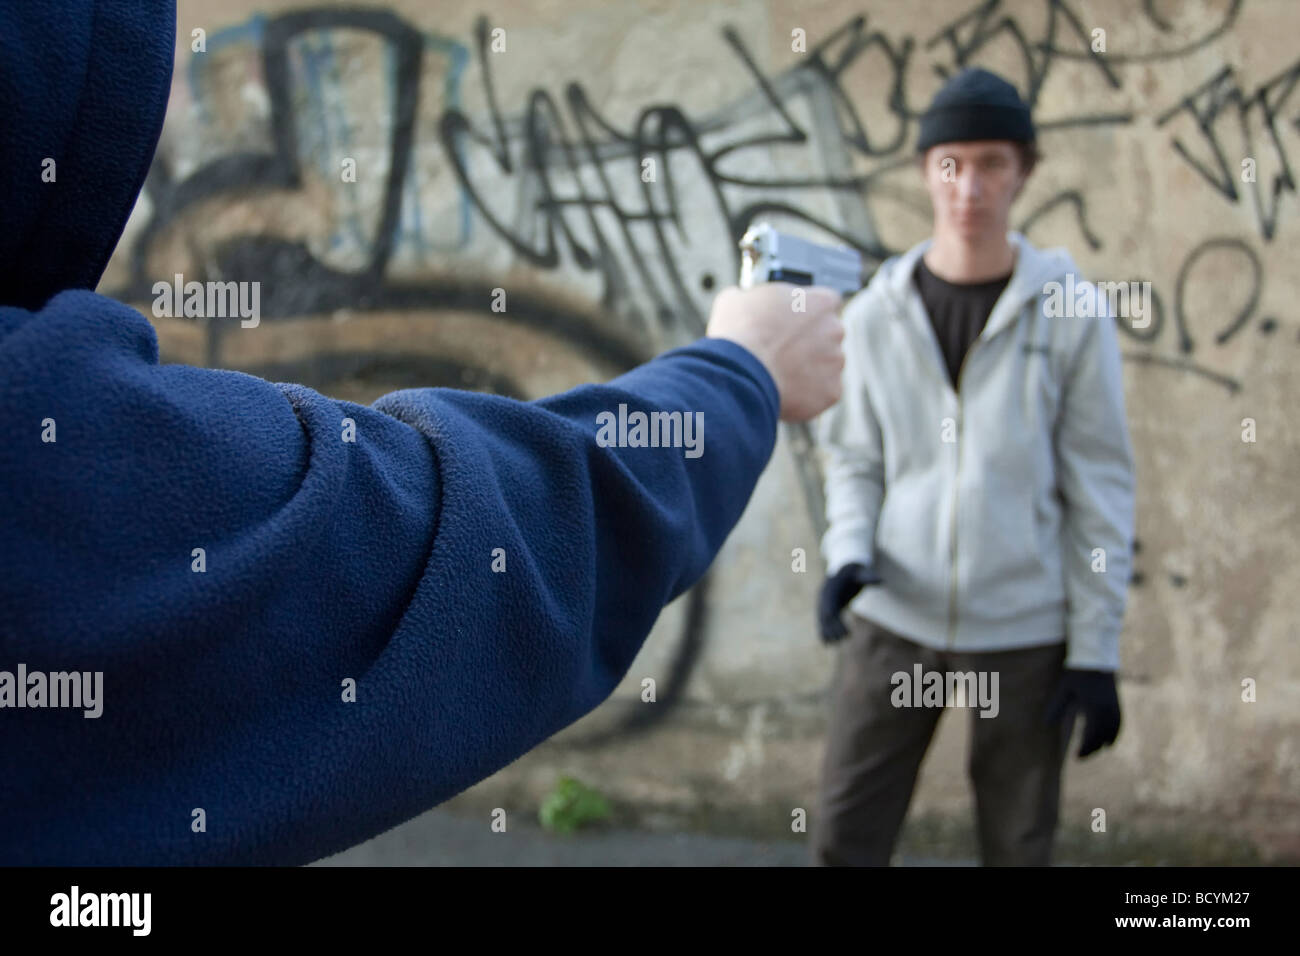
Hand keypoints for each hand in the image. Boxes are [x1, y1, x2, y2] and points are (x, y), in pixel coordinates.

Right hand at [705, 283, 844, 422]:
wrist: (739, 374)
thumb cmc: (738, 333)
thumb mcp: (736, 300)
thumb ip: (752, 297)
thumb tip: (743, 300)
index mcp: (820, 301)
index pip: (825, 302)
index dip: (806, 313)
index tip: (792, 322)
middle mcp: (835, 329)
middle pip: (827, 336)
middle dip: (809, 343)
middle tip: (782, 352)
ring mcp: (836, 362)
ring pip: (825, 366)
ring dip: (808, 370)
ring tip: (777, 375)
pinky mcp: (831, 392)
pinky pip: (821, 393)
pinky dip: (806, 396)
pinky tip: (783, 392)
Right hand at [817, 562, 881, 643]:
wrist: (845, 568)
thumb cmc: (856, 572)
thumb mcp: (862, 572)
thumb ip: (869, 577)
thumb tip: (880, 580)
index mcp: (831, 587)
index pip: (830, 606)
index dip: (836, 621)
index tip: (845, 633)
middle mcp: (823, 595)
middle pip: (825, 614)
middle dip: (832, 628)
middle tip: (842, 640)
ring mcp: (822, 601)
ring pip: (822, 619)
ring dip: (826, 631)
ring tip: (832, 644)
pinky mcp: (825, 606)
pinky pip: (822, 619)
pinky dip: (823, 630)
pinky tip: (826, 642)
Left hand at [1043, 669, 1120, 757]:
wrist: (1096, 657)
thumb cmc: (1077, 672)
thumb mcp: (1064, 689)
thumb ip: (1056, 707)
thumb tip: (1045, 724)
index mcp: (1094, 708)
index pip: (1091, 736)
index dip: (1084, 749)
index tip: (1075, 757)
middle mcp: (1107, 710)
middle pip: (1102, 737)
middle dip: (1092, 749)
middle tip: (1080, 757)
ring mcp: (1114, 707)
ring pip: (1112, 733)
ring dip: (1103, 744)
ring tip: (1094, 751)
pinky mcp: (1117, 703)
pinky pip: (1118, 725)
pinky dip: (1114, 735)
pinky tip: (1108, 742)